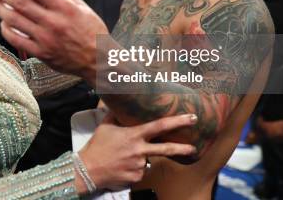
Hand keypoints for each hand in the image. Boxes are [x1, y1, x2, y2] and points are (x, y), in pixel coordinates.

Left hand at [0, 0, 107, 79]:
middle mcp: (54, 22)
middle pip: (21, 3)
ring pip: (15, 21)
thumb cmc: (91, 31)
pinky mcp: (42, 53)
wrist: (98, 60)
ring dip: (1, 10)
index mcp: (65, 7)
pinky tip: (3, 23)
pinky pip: (17, 40)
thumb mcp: (80, 6)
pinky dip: (7, 30)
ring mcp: (46, 39)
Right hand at [78, 113, 197, 190]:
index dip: (177, 121)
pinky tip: (122, 166)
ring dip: (140, 158)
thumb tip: (119, 104)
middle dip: (182, 148)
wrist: (88, 169)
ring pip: (147, 160)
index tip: (191, 118)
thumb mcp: (105, 126)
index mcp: (134, 135)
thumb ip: (115, 115)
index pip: (160, 126)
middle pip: (166, 149)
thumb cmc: (97, 146)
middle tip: (194, 148)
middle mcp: (139, 150)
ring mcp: (139, 165)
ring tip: (123, 158)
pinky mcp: (136, 178)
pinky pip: (140, 172)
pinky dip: (134, 169)